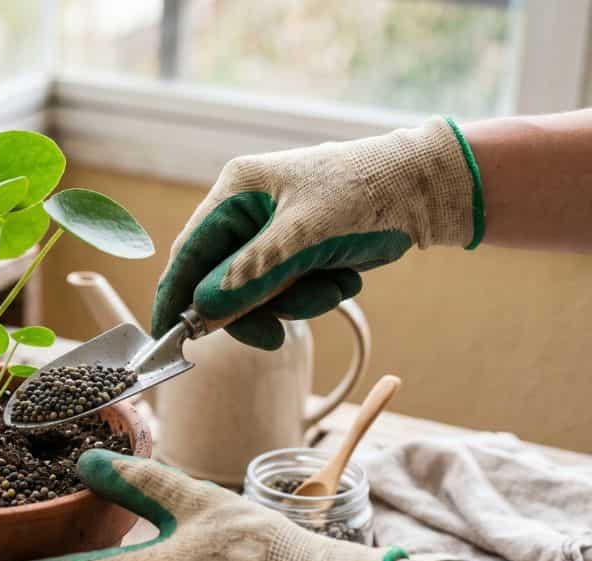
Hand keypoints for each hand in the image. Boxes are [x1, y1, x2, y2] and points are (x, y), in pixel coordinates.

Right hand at [151, 116, 482, 348]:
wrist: (428, 187)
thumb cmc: (366, 195)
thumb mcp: (303, 239)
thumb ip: (249, 276)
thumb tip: (200, 310)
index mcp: (235, 191)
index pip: (188, 253)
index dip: (175, 298)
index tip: (167, 339)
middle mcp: (245, 209)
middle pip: (220, 280)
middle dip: (255, 306)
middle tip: (276, 334)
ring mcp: (270, 229)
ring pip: (255, 291)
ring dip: (293, 301)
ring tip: (333, 286)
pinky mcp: (295, 247)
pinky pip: (284, 288)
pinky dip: (311, 292)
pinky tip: (342, 277)